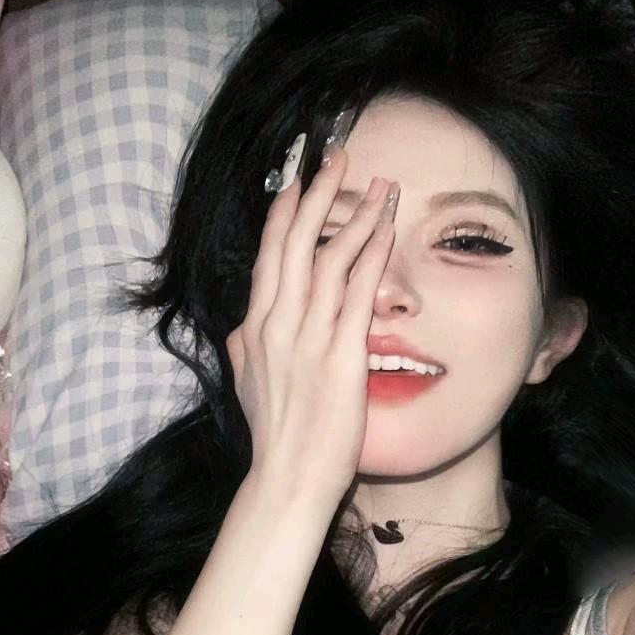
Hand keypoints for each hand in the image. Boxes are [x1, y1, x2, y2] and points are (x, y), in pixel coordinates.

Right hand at [226, 141, 398, 505]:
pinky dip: (372, 256)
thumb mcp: (246, 380)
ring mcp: (308, 338)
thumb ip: (247, 345)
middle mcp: (277, 323)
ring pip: (331, 259)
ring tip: (379, 185)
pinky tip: (388, 229)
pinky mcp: (341, 356)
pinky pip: (358, 293)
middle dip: (317, 194)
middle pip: (296, 242)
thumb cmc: (274, 434)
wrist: (287, 479)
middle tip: (337, 156)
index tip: (299, 180)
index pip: (269, 255)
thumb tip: (247, 322)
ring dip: (356, 217)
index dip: (284, 213)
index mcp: (254, 327)